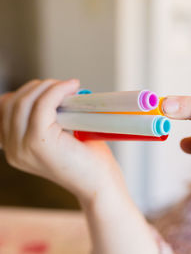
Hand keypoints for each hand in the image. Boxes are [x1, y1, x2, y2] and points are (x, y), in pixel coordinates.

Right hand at [0, 79, 124, 202]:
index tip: (51, 89)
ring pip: (24, 101)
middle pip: (12, 102)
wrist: (100, 184)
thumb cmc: (88, 160)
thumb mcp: (59, 137)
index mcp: (15, 148)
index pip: (5, 109)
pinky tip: (73, 87)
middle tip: (64, 86)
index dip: (27, 93)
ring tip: (70, 87)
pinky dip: (57, 91)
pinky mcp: (39, 142)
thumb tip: (48, 91)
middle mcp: (13, 150)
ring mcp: (23, 147)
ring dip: (48, 87)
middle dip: (38, 87)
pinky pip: (42, 105)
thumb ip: (46, 119)